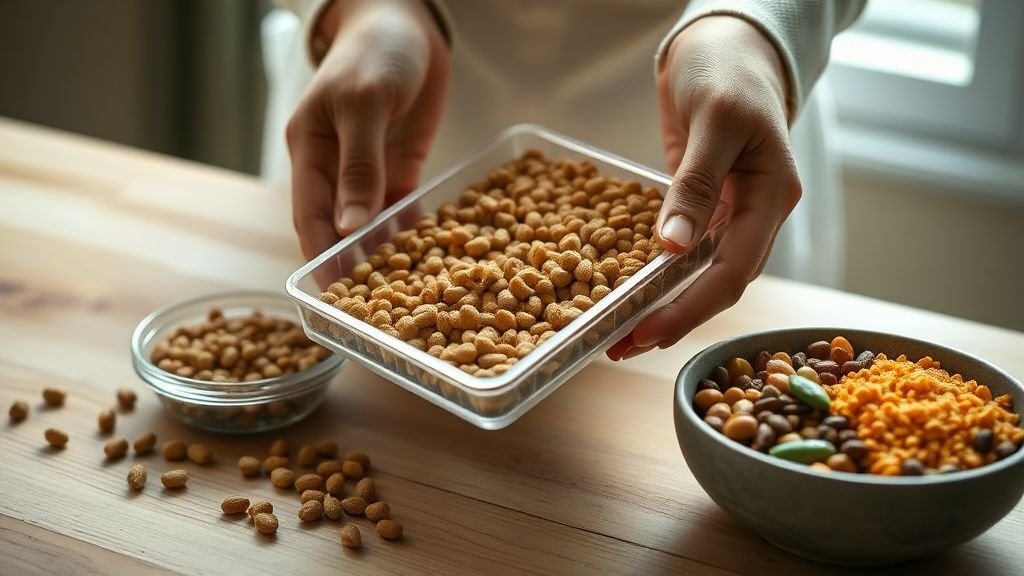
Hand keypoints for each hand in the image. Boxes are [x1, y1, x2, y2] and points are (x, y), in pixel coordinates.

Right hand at [287, 0, 449, 271]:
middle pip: (340, 227)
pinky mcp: (400, 166)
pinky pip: (402, 207)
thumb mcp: (363, 105)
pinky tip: (427, 257)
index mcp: (309, 149)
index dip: (320, 255)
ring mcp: (368, 169)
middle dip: (353, 265)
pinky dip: (410, 230)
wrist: (409, 22)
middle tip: (373, 307)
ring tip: (403, 293)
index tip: (332, 293)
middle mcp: (335, 166)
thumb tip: (350, 228)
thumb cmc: (374, 53)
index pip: (310, 215)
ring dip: (384, 253)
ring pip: (371, 223)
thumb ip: (358, 165)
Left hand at [608, 16, 801, 359]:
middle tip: (622, 346)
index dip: (691, 309)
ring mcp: (731, 212)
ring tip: (622, 332)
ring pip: (701, 274)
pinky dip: (658, 274)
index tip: (647, 334)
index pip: (734, 272)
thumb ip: (695, 184)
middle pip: (718, 284)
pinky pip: (684, 249)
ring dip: (664, 304)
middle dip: (673, 319)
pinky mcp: (703, 205)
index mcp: (773, 197)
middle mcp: (756, 214)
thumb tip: (673, 248)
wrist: (726, 45)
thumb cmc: (729, 70)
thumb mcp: (715, 121)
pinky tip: (630, 291)